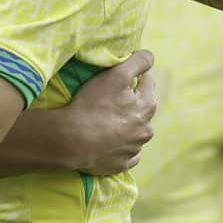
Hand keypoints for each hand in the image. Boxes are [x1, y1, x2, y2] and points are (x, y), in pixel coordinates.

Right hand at [61, 50, 156, 174]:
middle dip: (130, 103)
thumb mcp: (116, 74)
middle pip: (141, 109)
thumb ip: (138, 61)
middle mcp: (145, 130)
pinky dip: (119, 147)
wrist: (73, 140)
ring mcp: (133, 149)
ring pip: (134, 133)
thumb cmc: (93, 105)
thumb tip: (150, 57)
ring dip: (125, 126)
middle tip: (108, 100)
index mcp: (147, 106)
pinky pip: (125, 154)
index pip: (147, 83)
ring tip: (104, 121)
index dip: (131, 78)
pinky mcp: (121, 165)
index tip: (115, 80)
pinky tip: (105, 141)